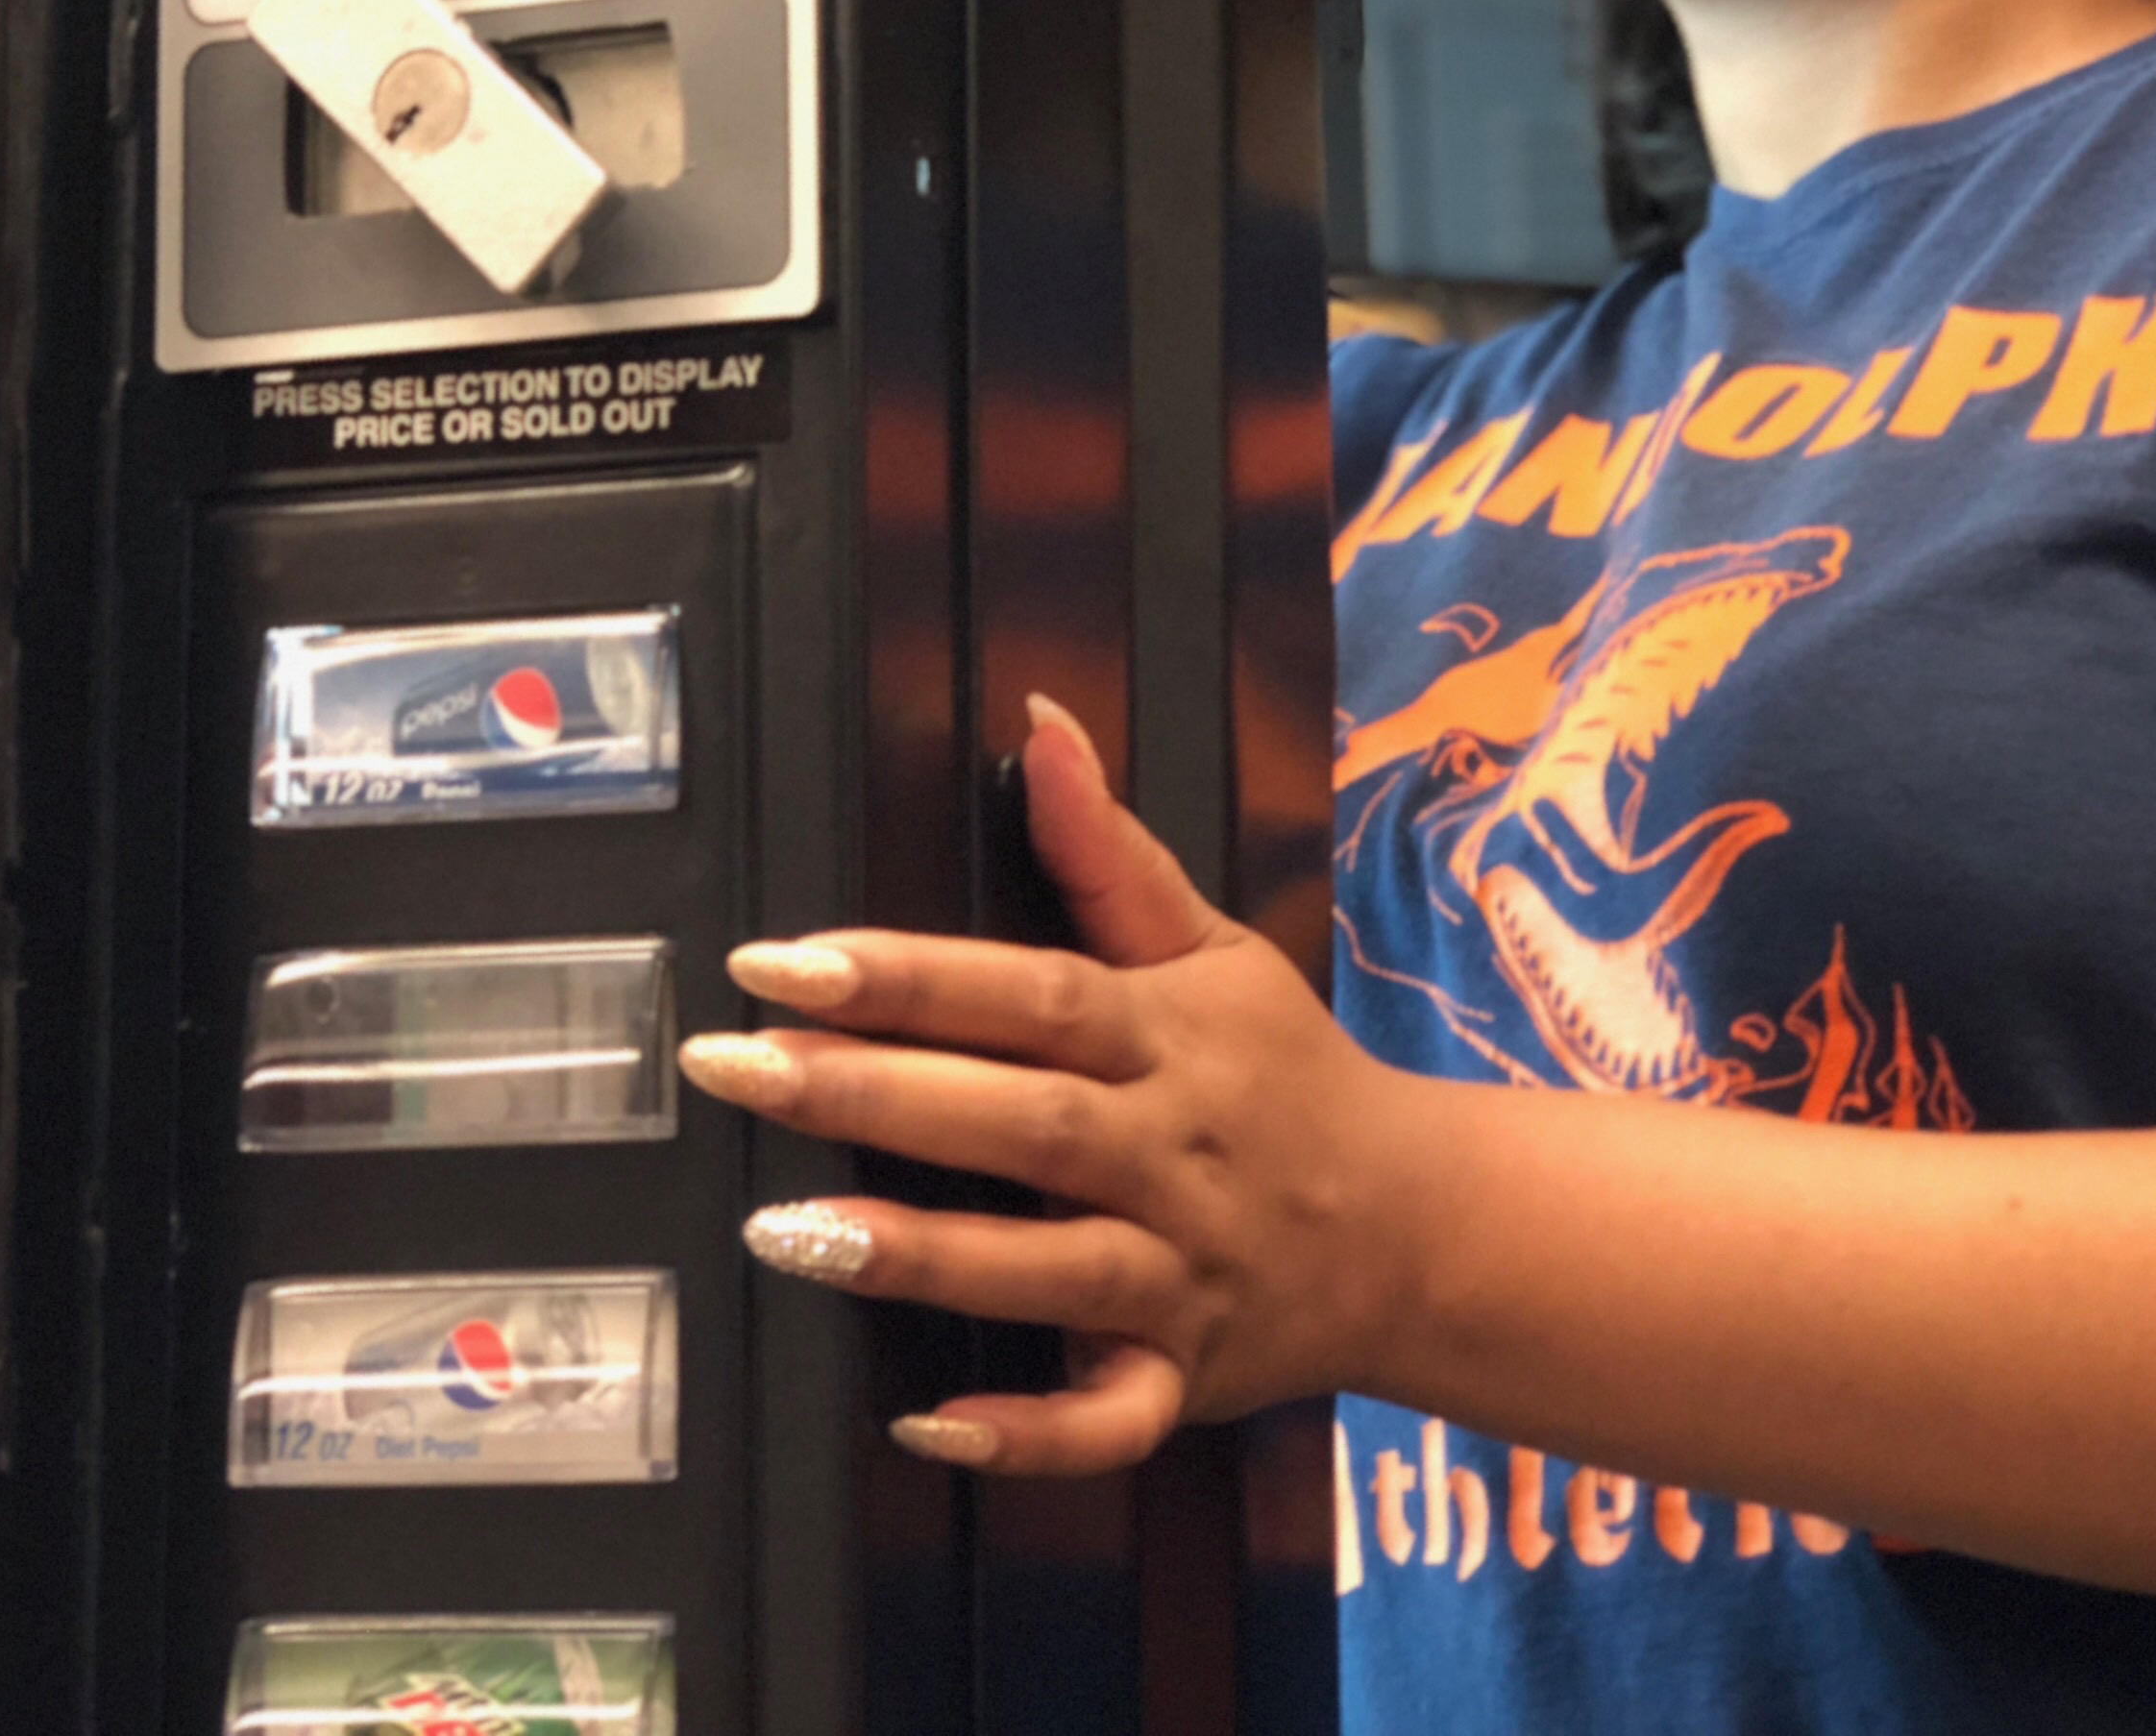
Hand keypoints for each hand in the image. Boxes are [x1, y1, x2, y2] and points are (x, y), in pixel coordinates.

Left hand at [679, 693, 1412, 1474]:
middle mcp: (1173, 1153)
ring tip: (786, 1231)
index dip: (906, 977)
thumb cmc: (1287, 1075)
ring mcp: (1181, 1274)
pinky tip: (928, 1424)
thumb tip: (1039, 723)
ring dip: (920, 1255)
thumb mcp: (1212, 948)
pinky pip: (1111, 1421)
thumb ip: (1108, 849)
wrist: (1421, 1229)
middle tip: (735, 1068)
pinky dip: (1029, 1432)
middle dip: (872, 1094)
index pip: (1031, 993)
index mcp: (1170, 1037)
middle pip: (1021, 1120)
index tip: (779, 960)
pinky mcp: (1187, 1378)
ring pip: (1048, 1268)